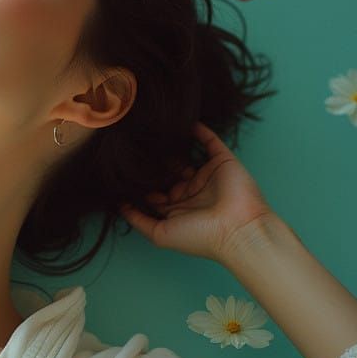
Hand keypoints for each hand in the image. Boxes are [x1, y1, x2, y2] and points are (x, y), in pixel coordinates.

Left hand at [118, 122, 275, 262]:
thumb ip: (138, 220)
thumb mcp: (159, 233)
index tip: (122, 167)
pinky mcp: (222, 161)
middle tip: (135, 144)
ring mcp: (207, 175)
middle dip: (153, 161)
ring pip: (185, 155)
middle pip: (167, 171)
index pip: (154, 191)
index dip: (140, 181)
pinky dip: (199, 130)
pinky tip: (183, 121)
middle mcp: (191, 191)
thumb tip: (118, 205)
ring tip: (153, 130)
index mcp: (177, 208)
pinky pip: (209, 141)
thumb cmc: (199, 236)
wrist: (238, 231)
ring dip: (171, 144)